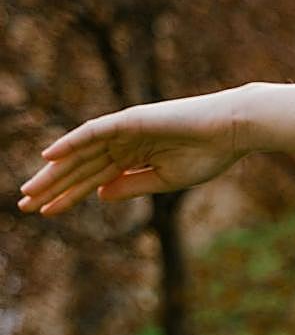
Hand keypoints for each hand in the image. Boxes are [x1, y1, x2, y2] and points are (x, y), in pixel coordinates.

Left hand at [17, 86, 248, 216]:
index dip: (69, 196)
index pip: (93, 180)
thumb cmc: (208, 155)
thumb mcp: (166, 180)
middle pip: (80, 168)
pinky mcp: (129, 121)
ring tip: (30, 190)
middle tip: (25, 206)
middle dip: (53, 187)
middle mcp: (122, 143)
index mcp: (133, 159)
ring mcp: (123, 131)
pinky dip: (71, 143)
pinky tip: (49, 157)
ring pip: (81, 154)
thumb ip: (132, 186)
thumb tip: (99, 194)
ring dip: (54, 172)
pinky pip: (93, 132)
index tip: (47, 213)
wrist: (229, 132)